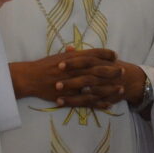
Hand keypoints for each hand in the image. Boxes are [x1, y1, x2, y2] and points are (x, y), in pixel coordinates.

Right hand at [10, 47, 124, 108]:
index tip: (115, 55)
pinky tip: (108, 104)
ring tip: (121, 88)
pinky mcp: (70, 96)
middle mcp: (74, 69)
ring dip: (109, 87)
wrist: (30, 78)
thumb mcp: (57, 56)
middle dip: (111, 70)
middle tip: (123, 70)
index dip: (105, 54)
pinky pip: (86, 100)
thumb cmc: (43, 66)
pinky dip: (98, 103)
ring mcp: (72, 83)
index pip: (92, 54)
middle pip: (97, 69)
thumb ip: (69, 54)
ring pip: (94, 86)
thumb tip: (75, 48)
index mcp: (72, 58)